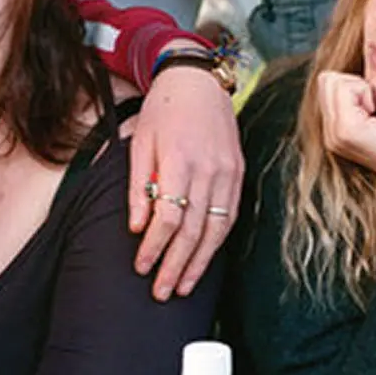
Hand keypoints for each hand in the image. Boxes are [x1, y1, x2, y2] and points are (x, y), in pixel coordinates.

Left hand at [123, 55, 243, 299]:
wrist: (198, 82)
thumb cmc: (163, 112)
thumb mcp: (140, 143)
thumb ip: (138, 187)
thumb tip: (137, 228)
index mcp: (178, 160)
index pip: (168, 216)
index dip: (155, 246)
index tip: (142, 267)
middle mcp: (208, 170)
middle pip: (193, 230)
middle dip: (176, 265)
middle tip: (162, 292)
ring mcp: (227, 173)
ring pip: (215, 229)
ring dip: (199, 263)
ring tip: (183, 287)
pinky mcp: (238, 174)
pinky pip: (230, 217)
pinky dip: (217, 243)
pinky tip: (205, 260)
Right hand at [315, 71, 375, 189]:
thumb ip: (367, 99)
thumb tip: (369, 66)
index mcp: (337, 131)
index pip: (328, 82)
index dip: (355, 85)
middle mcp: (330, 134)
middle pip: (327, 78)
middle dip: (356, 83)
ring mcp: (335, 133)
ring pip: (333, 79)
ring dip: (362, 88)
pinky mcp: (347, 130)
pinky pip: (347, 87)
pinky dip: (367, 92)